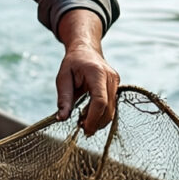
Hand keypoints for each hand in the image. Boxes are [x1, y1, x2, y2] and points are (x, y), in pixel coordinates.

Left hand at [55, 9, 119, 134]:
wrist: (85, 50)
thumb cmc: (72, 63)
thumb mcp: (62, 78)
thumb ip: (63, 98)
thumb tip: (62, 118)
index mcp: (97, 73)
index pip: (100, 100)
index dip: (93, 118)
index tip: (84, 129)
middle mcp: (110, 77)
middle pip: (108, 108)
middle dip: (96, 122)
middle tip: (82, 129)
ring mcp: (116, 81)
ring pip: (112, 109)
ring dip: (99, 120)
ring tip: (84, 123)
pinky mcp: (116, 86)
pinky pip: (112, 105)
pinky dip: (101, 114)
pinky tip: (89, 115)